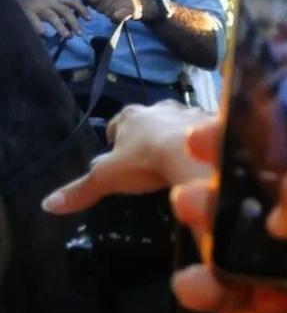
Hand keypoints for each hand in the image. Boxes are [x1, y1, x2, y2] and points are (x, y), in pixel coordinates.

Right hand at [15, 0, 90, 37]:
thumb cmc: (37, 3)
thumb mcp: (52, 4)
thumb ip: (63, 13)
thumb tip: (75, 29)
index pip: (73, 1)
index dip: (82, 9)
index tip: (90, 19)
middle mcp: (48, 1)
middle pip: (65, 11)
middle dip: (74, 22)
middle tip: (80, 34)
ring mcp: (37, 6)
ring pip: (51, 16)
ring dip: (61, 26)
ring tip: (67, 36)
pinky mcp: (25, 12)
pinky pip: (33, 19)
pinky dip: (38, 26)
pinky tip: (43, 33)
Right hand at [42, 103, 212, 214]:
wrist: (194, 152)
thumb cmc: (145, 161)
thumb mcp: (108, 178)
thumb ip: (81, 189)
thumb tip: (48, 204)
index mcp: (130, 116)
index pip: (117, 124)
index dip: (116, 137)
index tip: (118, 151)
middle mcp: (159, 107)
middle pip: (150, 120)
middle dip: (149, 134)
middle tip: (150, 154)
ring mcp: (188, 112)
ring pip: (178, 122)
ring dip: (176, 135)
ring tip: (177, 155)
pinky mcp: (212, 121)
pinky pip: (205, 129)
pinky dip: (201, 141)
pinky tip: (202, 155)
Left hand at [79, 0, 163, 22]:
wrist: (149, 4)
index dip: (92, 2)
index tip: (98, 3)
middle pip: (97, 6)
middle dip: (102, 8)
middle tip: (114, 6)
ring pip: (106, 12)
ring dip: (110, 14)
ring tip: (120, 9)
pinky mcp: (128, 9)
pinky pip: (115, 17)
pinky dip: (117, 18)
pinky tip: (122, 16)